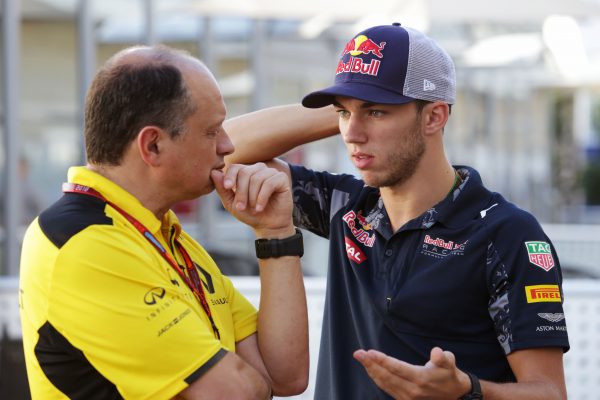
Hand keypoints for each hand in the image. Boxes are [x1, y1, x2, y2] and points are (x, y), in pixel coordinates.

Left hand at [211, 163, 293, 233]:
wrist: (268, 226)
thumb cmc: (250, 214)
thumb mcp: (231, 203)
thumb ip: (222, 189)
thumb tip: (213, 172)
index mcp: (246, 172)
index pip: (235, 167)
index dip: (230, 176)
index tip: (228, 187)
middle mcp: (258, 169)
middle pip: (245, 172)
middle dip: (241, 192)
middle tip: (241, 207)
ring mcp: (271, 172)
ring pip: (257, 178)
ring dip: (252, 197)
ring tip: (253, 209)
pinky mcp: (282, 179)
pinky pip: (269, 184)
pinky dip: (262, 197)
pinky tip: (259, 208)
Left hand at [353, 347, 469, 399]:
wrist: (455, 396)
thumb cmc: (449, 375)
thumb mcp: (450, 363)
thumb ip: (443, 358)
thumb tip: (436, 352)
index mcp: (421, 378)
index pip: (396, 368)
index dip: (382, 360)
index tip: (369, 352)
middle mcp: (411, 390)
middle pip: (386, 376)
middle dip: (370, 364)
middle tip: (358, 353)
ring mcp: (407, 397)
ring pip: (384, 383)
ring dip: (371, 371)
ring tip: (361, 358)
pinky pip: (387, 388)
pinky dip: (377, 378)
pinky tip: (371, 370)